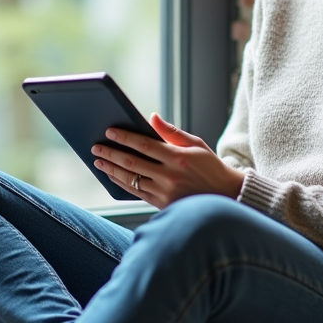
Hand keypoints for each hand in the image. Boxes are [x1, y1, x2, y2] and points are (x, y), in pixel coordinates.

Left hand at [91, 113, 244, 207]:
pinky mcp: (163, 205)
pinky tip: (112, 176)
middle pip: (132, 162)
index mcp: (178, 157)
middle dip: (111, 153)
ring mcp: (165, 192)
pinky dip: (122, 184)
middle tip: (96, 147)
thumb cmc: (211, 167)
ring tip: (99, 162)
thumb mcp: (197, 145)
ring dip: (112, 169)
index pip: (144, 144)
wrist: (226, 196)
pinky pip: (137, 193)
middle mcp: (170, 176)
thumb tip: (152, 118)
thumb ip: (172, 132)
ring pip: (131, 179)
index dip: (124, 137)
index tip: (109, 132)